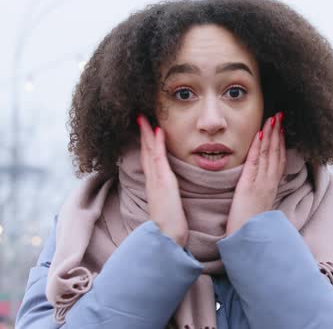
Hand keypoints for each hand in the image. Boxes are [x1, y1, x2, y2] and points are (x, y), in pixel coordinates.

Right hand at [137, 114, 188, 246]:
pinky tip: (158, 130)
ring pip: (149, 151)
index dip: (147, 143)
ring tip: (144, 116)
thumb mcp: (169, 208)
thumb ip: (169, 198)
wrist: (167, 239)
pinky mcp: (162, 182)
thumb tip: (171, 195)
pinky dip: (158, 143)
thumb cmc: (170, 227)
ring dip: (147, 132)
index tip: (146, 128)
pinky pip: (159, 158)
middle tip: (139, 115)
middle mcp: (152, 180)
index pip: (149, 159)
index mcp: (155, 185)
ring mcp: (156, 180)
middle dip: (142, 133)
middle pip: (145, 151)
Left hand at [226, 112, 286, 234]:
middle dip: (279, 132)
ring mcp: (261, 183)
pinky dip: (259, 147)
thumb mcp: (258, 205)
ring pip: (269, 154)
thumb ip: (259, 191)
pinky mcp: (250, 185)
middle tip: (280, 115)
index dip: (281, 142)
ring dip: (271, 134)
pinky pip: (256, 162)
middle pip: (277, 152)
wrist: (247, 239)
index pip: (279, 159)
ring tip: (273, 118)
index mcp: (271, 186)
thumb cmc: (250, 225)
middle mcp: (269, 182)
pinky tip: (260, 134)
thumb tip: (257, 184)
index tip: (282, 127)